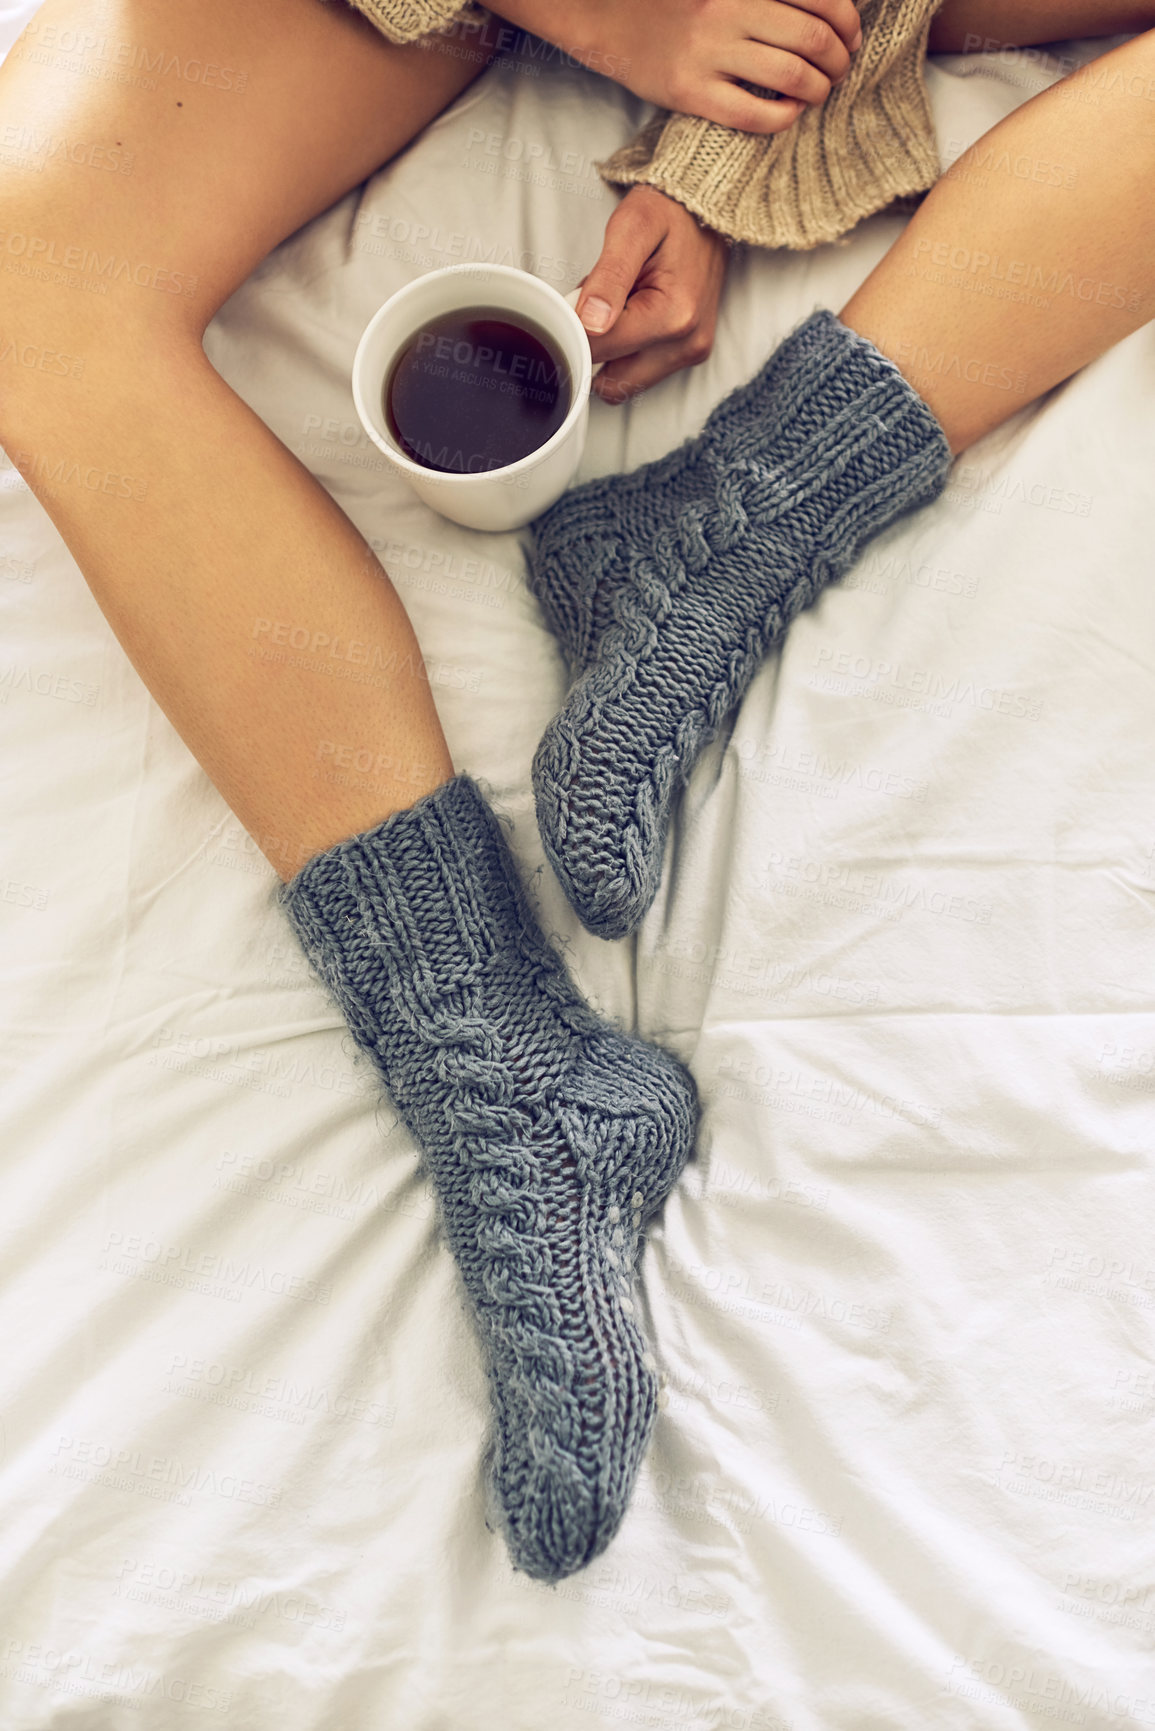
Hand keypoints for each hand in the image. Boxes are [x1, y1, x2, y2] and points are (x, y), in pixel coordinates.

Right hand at [489, 0, 862, 133]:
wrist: (610, 20)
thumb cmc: (676, 5)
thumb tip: (823, 15)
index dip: (847, 20)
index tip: (851, 37)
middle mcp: (729, 10)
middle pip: (812, 38)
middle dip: (839, 60)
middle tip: (838, 71)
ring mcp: (709, 53)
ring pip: (791, 76)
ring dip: (818, 90)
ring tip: (817, 93)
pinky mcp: (691, 93)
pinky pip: (755, 113)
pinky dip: (785, 117)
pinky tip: (787, 114)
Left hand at [576, 186, 728, 402]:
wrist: (706, 209)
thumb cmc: (669, 212)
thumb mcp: (632, 228)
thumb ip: (608, 276)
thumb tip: (590, 322)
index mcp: (673, 316)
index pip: (598, 350)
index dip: (576, 325)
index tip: (579, 298)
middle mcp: (687, 344)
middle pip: (611, 380)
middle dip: (595, 347)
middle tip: (599, 305)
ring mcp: (691, 353)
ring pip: (624, 383)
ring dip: (611, 353)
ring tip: (620, 307)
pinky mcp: (691, 354)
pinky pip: (640, 374)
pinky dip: (628, 352)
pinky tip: (634, 316)